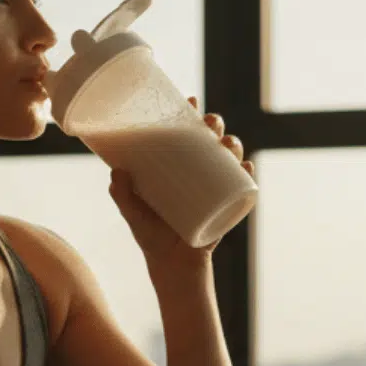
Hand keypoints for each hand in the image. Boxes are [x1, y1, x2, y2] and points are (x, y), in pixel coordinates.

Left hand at [107, 97, 250, 271]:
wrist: (172, 266)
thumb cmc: (151, 235)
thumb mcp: (133, 213)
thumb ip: (122, 194)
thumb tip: (117, 172)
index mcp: (177, 167)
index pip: (186, 133)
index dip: (190, 114)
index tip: (190, 100)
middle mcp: (199, 173)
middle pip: (211, 140)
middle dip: (215, 125)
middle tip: (209, 124)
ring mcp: (215, 189)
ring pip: (229, 159)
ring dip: (234, 145)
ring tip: (227, 145)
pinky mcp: (226, 207)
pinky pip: (243, 187)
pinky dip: (248, 175)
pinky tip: (246, 166)